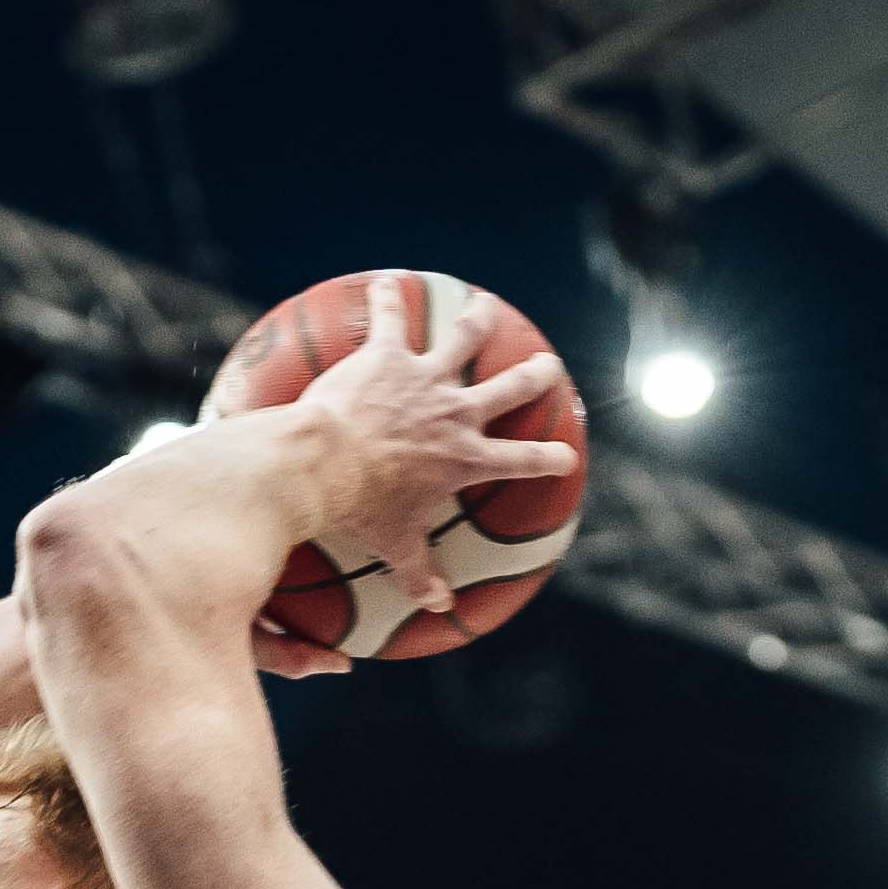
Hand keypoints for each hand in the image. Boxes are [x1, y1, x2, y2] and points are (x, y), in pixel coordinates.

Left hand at [267, 281, 572, 648]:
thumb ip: (419, 575)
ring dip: (477, 322)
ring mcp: (423, 379)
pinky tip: (389, 281)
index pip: (521, 463)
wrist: (322, 464)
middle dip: (533, 377)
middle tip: (547, 366)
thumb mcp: (393, 546)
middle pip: (508, 389)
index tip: (565, 456)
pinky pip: (392, 318)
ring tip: (485, 307)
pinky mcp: (386, 355)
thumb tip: (439, 607)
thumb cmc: (359, 509)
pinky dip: (390, 298)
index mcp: (464, 460)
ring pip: (462, 340)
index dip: (549, 459)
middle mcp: (455, 413)